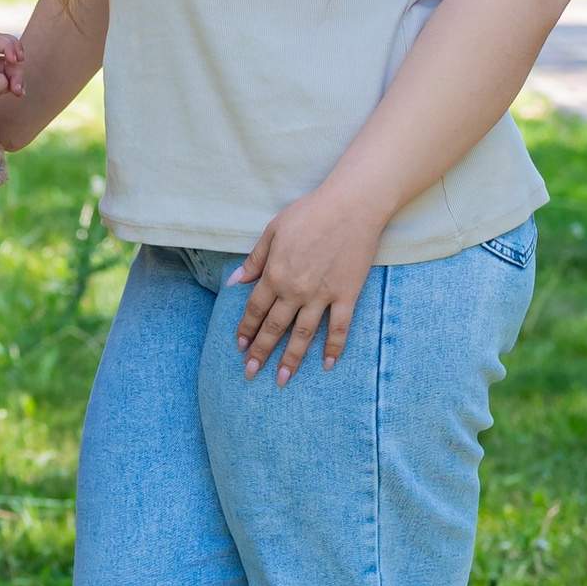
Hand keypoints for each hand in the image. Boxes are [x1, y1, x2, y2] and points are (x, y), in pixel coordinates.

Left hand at [0, 31, 25, 115]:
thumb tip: (8, 81)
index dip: (7, 45)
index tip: (14, 59)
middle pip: (4, 50)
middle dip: (15, 56)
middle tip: (20, 62)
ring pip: (10, 67)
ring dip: (18, 76)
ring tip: (18, 92)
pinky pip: (10, 80)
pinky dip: (16, 85)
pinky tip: (19, 94)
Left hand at [233, 181, 385, 382]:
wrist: (351, 206)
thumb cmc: (309, 213)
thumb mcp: (272, 231)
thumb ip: (254, 260)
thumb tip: (234, 282)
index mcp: (274, 274)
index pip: (255, 310)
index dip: (246, 330)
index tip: (240, 347)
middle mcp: (295, 290)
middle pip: (274, 328)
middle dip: (261, 352)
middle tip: (251, 373)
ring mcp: (322, 296)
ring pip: (303, 335)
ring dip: (291, 359)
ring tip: (282, 379)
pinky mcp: (347, 296)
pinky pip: (339, 328)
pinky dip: (333, 348)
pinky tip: (326, 365)